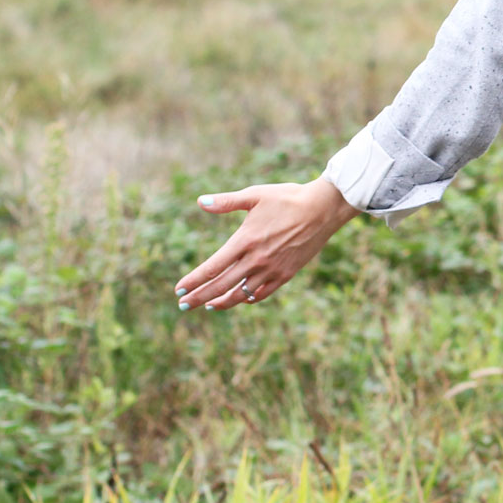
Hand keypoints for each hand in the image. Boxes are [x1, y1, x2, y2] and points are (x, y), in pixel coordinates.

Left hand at [175, 178, 360, 310]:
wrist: (323, 209)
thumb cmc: (288, 198)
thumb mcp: (255, 195)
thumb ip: (226, 201)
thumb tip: (199, 202)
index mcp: (245, 240)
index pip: (212, 268)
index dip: (193, 281)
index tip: (179, 289)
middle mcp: (256, 259)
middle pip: (221, 285)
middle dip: (199, 297)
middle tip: (183, 305)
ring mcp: (272, 269)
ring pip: (241, 294)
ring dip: (222, 302)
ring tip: (208, 306)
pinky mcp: (286, 274)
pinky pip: (263, 293)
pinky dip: (248, 298)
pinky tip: (241, 299)